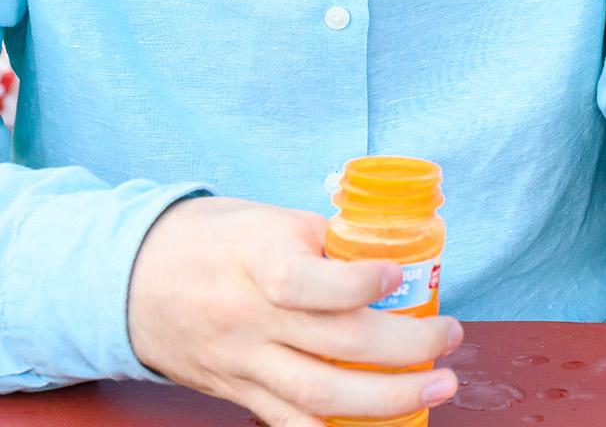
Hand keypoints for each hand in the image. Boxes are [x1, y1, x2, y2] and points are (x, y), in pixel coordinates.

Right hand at [126, 197, 460, 426]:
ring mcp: (241, 362)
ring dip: (387, 399)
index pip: (303, 282)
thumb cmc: (218, 241)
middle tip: (450, 339)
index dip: (357, 283)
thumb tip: (401, 257)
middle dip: (406, 349)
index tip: (397, 277)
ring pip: (318, 396)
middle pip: (334, 346)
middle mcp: (247, 317)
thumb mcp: (272, 220)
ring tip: (437, 387)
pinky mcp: (236, 393)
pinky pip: (289, 424)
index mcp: (256, 260)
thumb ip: (330, 241)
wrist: (133, 280)